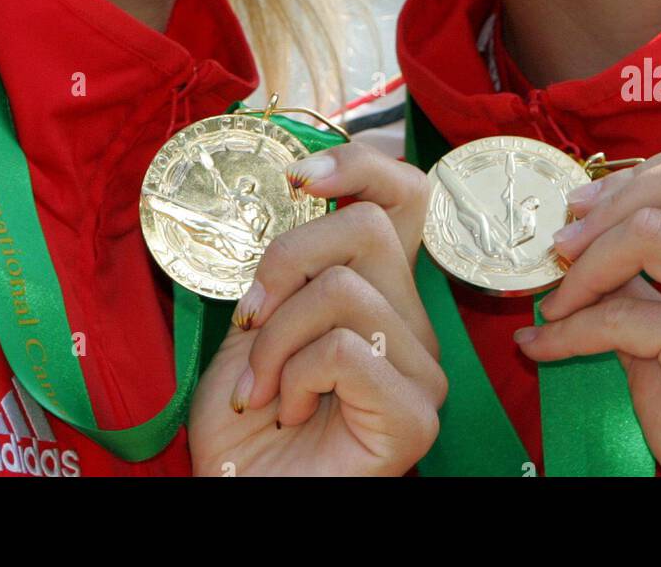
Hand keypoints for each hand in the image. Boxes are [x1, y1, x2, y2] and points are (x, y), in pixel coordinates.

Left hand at [188, 141, 445, 475]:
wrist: (239, 494)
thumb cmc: (244, 420)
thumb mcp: (256, 317)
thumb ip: (287, 263)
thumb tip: (297, 184)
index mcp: (381, 290)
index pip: (406, 196)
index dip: (362, 166)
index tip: (303, 178)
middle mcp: (412, 321)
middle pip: (368, 227)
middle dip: (286, 262)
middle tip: (251, 316)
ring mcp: (422, 368)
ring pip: (345, 289)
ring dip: (275, 339)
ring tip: (262, 389)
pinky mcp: (417, 413)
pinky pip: (346, 348)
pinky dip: (293, 377)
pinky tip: (288, 413)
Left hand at [516, 132, 660, 476]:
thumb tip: (583, 225)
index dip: (640, 173)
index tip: (588, 203)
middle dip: (615, 198)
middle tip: (566, 238)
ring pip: (653, 233)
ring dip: (587, 266)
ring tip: (558, 298)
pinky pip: (624, 316)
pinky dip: (569, 330)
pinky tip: (544, 345)